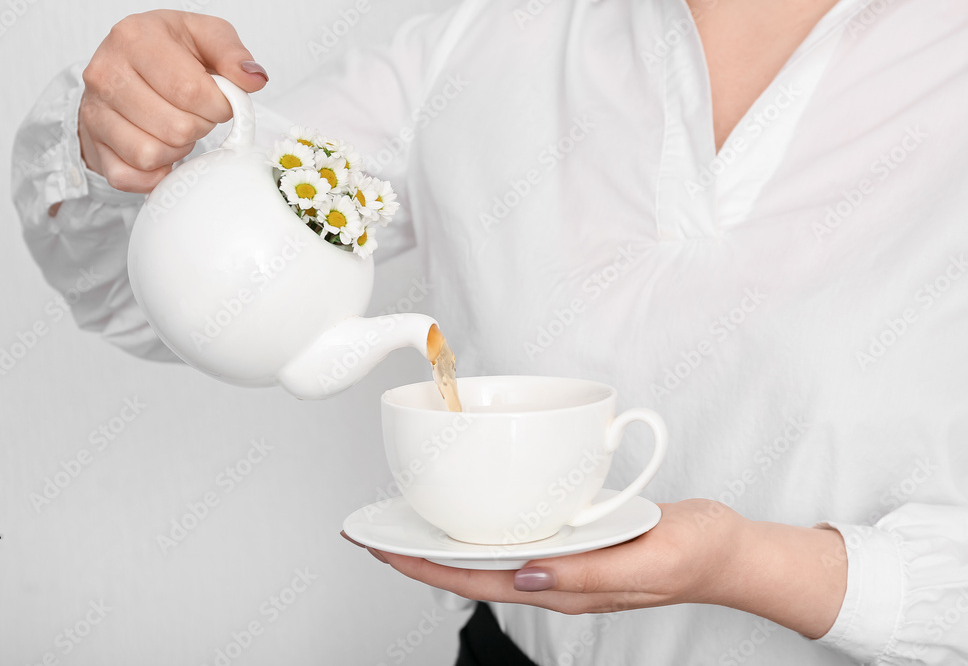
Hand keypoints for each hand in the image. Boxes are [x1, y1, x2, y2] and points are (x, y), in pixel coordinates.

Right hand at [79, 10, 268, 192]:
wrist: (126, 65)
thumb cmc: (170, 51)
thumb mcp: (206, 36)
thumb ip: (233, 54)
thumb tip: (253, 78)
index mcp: (135, 37)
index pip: (190, 91)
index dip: (218, 107)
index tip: (220, 101)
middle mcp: (106, 72)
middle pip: (175, 128)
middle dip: (199, 127)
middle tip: (197, 114)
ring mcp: (94, 110)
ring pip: (150, 155)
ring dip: (176, 149)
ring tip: (176, 127)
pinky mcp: (94, 143)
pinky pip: (129, 177)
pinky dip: (154, 173)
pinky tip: (162, 150)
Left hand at [346, 499, 846, 638]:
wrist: (727, 549)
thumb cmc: (695, 554)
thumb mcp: (648, 561)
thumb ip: (588, 574)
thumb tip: (527, 577)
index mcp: (567, 587)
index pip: (480, 582)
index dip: (427, 567)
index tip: (386, 549)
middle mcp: (557, 578)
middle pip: (473, 572)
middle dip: (421, 556)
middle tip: (376, 535)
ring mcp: (566, 562)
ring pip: (491, 557)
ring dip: (447, 544)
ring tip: (409, 526)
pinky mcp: (577, 541)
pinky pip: (519, 538)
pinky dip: (486, 528)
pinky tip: (474, 515)